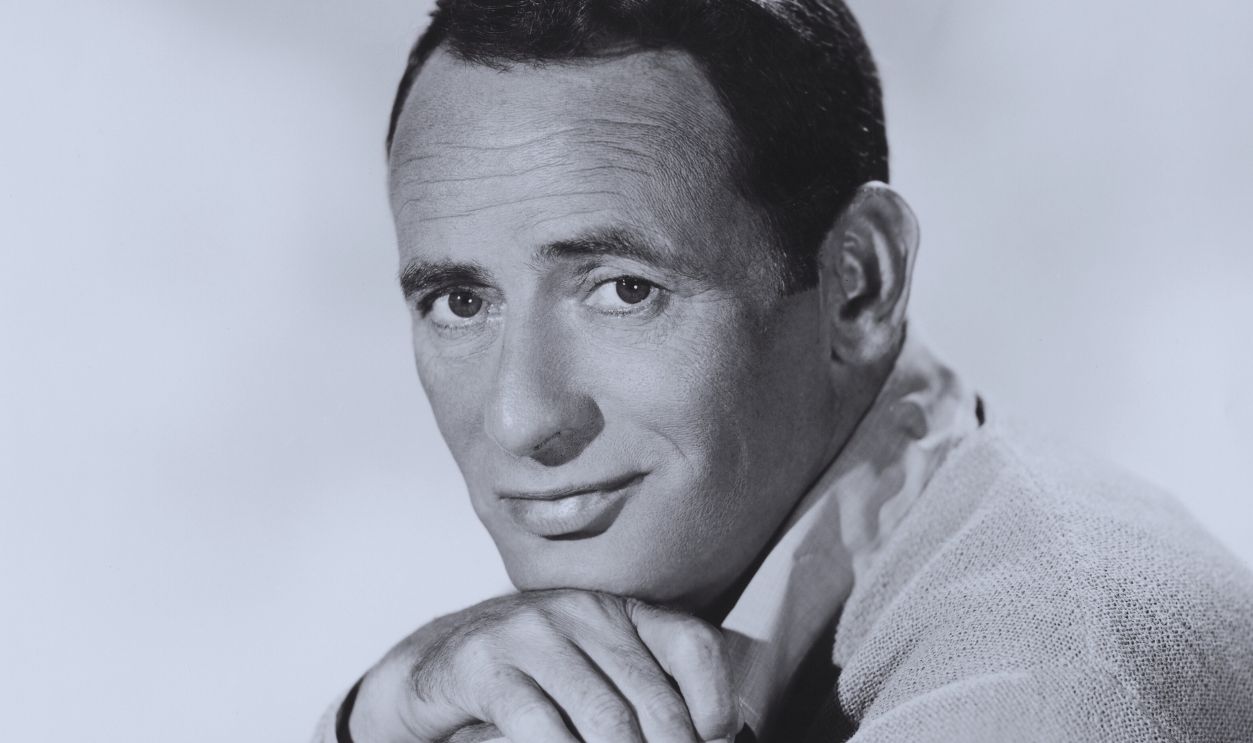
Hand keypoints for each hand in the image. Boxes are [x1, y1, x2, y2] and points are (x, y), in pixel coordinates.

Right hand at [348, 588, 740, 742]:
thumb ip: (642, 698)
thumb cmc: (528, 684)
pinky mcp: (485, 663)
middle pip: (651, 697)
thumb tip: (716, 738)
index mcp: (619, 612)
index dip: (716, 701)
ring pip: (604, 718)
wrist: (434, 669)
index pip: (691, 645)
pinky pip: (541, 727)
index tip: (719, 742)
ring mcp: (531, 633)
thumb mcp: (593, 678)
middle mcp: (580, 612)